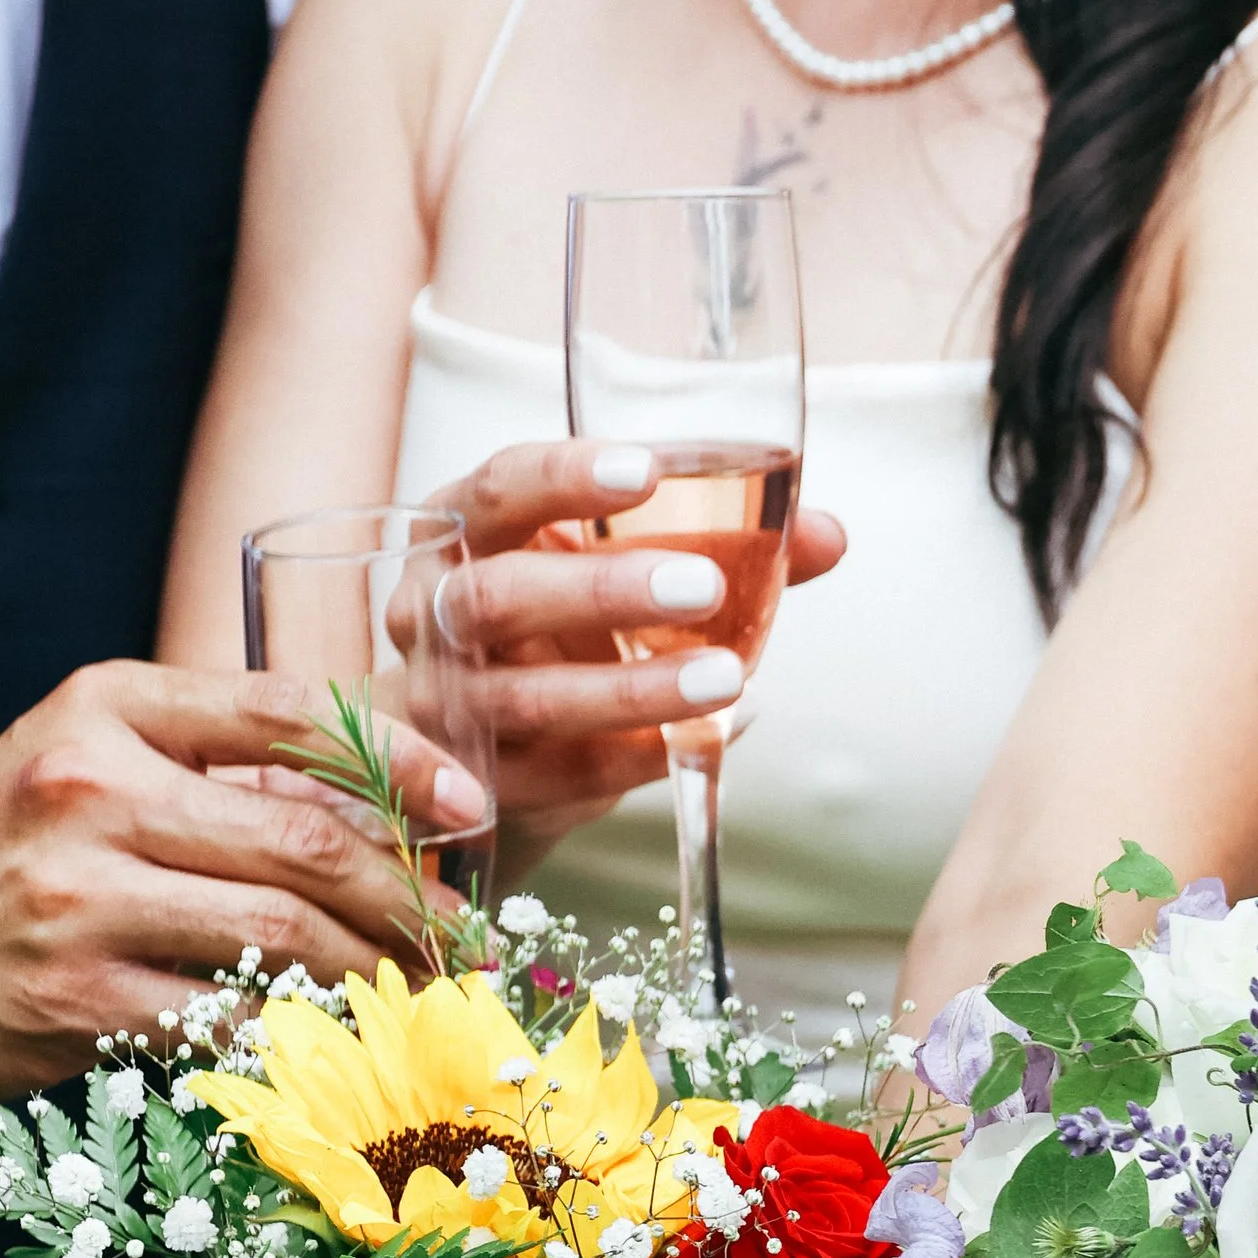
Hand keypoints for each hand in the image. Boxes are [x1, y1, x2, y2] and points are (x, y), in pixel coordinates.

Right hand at [0, 662, 482, 1102]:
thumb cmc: (11, 847)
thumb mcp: (93, 758)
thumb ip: (213, 765)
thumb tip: (380, 811)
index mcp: (108, 710)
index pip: (286, 713)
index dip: (397, 759)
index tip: (467, 802)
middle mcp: (92, 791)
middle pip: (304, 843)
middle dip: (408, 899)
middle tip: (462, 936)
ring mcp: (80, 900)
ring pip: (281, 937)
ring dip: (372, 972)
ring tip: (420, 989)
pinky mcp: (77, 1001)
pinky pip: (228, 1019)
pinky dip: (300, 1033)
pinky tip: (342, 1039)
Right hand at [421, 442, 846, 867]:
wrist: (470, 752)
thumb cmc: (552, 631)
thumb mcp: (614, 569)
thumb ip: (718, 544)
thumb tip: (828, 533)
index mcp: (460, 533)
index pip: (498, 488)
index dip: (564, 477)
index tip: (646, 472)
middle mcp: (429, 612)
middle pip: (499, 595)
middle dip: (602, 589)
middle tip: (705, 586)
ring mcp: (448, 705)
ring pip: (527, 697)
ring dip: (632, 689)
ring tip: (726, 677)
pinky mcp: (482, 785)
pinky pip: (560, 774)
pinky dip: (640, 755)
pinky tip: (709, 735)